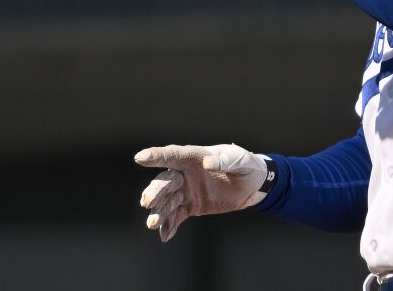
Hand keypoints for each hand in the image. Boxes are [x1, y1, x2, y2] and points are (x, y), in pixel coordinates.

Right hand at [134, 143, 271, 241]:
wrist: (252, 186)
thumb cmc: (246, 166)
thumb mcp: (241, 161)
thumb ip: (226, 161)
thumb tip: (208, 163)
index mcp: (195, 158)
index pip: (173, 155)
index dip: (156, 155)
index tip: (139, 157)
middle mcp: (186, 174)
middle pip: (165, 182)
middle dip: (155, 192)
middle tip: (147, 203)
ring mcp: (187, 191)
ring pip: (167, 202)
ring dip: (158, 212)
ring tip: (153, 224)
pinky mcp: (191, 206)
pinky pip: (177, 216)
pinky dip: (170, 226)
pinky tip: (165, 236)